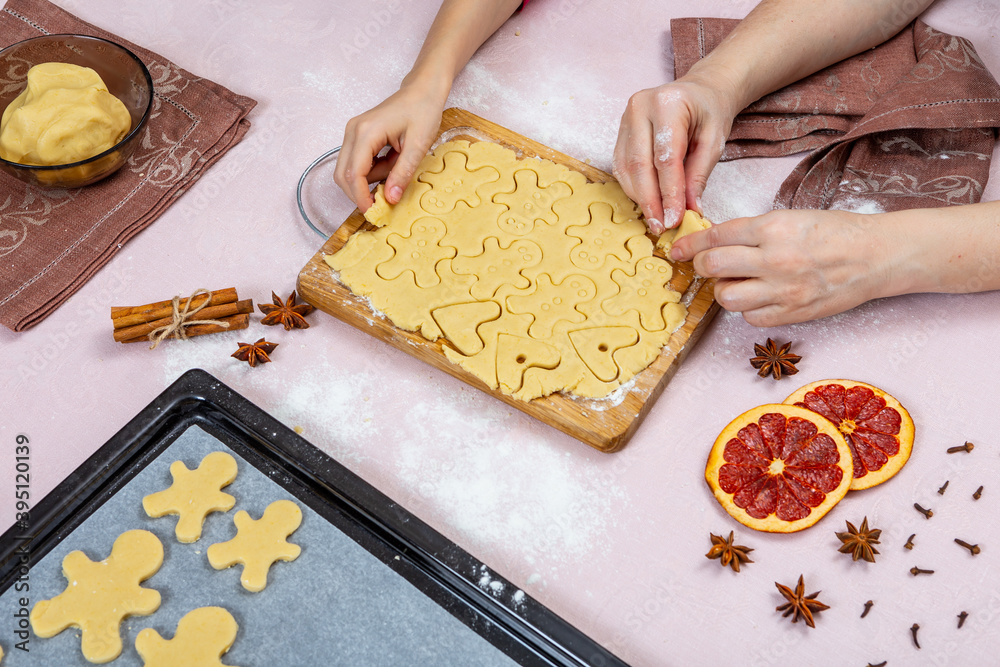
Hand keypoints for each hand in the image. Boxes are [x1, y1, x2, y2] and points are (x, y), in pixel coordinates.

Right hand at [334, 81, 447, 211]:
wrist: (422, 91)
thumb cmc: (423, 111)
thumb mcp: (418, 146)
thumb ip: (402, 173)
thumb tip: (390, 200)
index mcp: (366, 132)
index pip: (354, 173)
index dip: (361, 197)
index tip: (373, 213)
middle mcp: (353, 131)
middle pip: (343, 175)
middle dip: (359, 194)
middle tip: (382, 204)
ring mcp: (353, 133)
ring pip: (348, 170)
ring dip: (369, 181)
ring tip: (395, 170)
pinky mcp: (357, 136)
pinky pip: (356, 163)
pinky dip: (371, 172)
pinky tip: (391, 163)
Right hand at [612, 78, 736, 234]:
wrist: (701, 90)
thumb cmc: (710, 112)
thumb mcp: (714, 141)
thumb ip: (699, 175)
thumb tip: (689, 209)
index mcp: (668, 104)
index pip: (665, 158)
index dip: (668, 193)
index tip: (674, 220)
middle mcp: (640, 107)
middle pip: (639, 164)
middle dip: (650, 200)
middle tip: (661, 226)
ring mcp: (625, 118)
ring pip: (625, 168)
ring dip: (639, 197)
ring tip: (655, 218)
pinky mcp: (620, 130)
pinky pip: (621, 165)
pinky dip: (633, 187)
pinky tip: (646, 201)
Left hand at [669, 209, 892, 325]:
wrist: (876, 256)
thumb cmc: (835, 232)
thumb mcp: (791, 218)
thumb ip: (752, 231)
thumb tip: (714, 242)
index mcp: (773, 227)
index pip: (716, 237)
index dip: (690, 243)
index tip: (677, 249)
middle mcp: (775, 259)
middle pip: (712, 267)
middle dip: (703, 265)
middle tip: (710, 264)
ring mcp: (783, 290)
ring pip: (726, 296)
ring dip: (725, 288)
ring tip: (741, 280)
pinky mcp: (792, 313)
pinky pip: (750, 316)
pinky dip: (748, 307)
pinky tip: (760, 295)